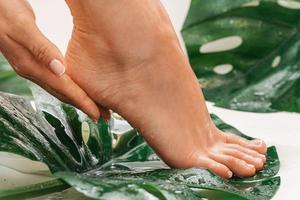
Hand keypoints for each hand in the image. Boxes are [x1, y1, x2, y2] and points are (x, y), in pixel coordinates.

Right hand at [0, 0, 100, 119]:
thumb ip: (41, 48)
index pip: (63, 88)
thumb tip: (59, 70)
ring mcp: (32, 67)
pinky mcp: (34, 61)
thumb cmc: (5, 12)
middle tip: (103, 115)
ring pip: (60, 89)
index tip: (97, 113)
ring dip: (77, 99)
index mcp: (31, 65)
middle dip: (83, 105)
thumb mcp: (22, 26)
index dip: (82, 102)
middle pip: (63, 94)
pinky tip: (75, 88)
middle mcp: (32, 70)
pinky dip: (69, 88)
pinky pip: (56, 80)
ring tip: (94, 106)